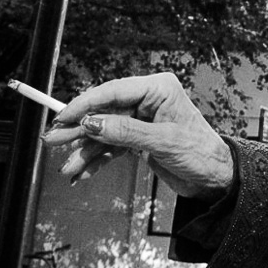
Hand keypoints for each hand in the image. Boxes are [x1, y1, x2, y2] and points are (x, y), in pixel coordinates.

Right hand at [42, 72, 233, 200]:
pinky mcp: (138, 138)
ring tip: (68, 167)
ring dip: (84, 150)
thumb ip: (126, 132)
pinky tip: (82, 172)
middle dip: (78, 129)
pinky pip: (110, 146)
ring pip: (103, 131)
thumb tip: (93, 123)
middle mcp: (148, 100)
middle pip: (104, 111)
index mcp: (159, 89)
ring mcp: (142, 119)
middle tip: (52, 140)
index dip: (85, 104)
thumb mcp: (163, 142)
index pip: (113, 91)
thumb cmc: (201, 153)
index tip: (63, 117)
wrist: (215, 178)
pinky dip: (96, 159)